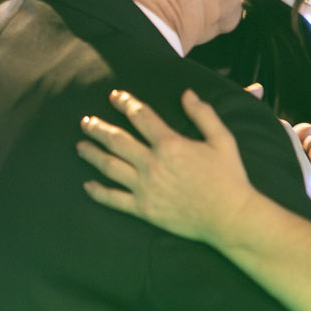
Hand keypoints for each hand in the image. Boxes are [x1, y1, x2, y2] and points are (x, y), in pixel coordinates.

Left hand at [77, 88, 257, 244]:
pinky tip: (87, 185)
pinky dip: (98, 192)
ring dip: (92, 154)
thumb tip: (187, 93)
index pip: (140, 117)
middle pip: (116, 140)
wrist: (230, 216)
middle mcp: (152, 164)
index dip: (125, 103)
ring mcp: (144, 187)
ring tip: (80, 145)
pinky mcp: (143, 209)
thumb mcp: (222, 140)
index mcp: (170, 144)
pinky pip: (113, 199)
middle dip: (98, 128)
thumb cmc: (229, 177)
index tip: (113, 96)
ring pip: (109, 166)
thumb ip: (204, 114)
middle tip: (85, 121)